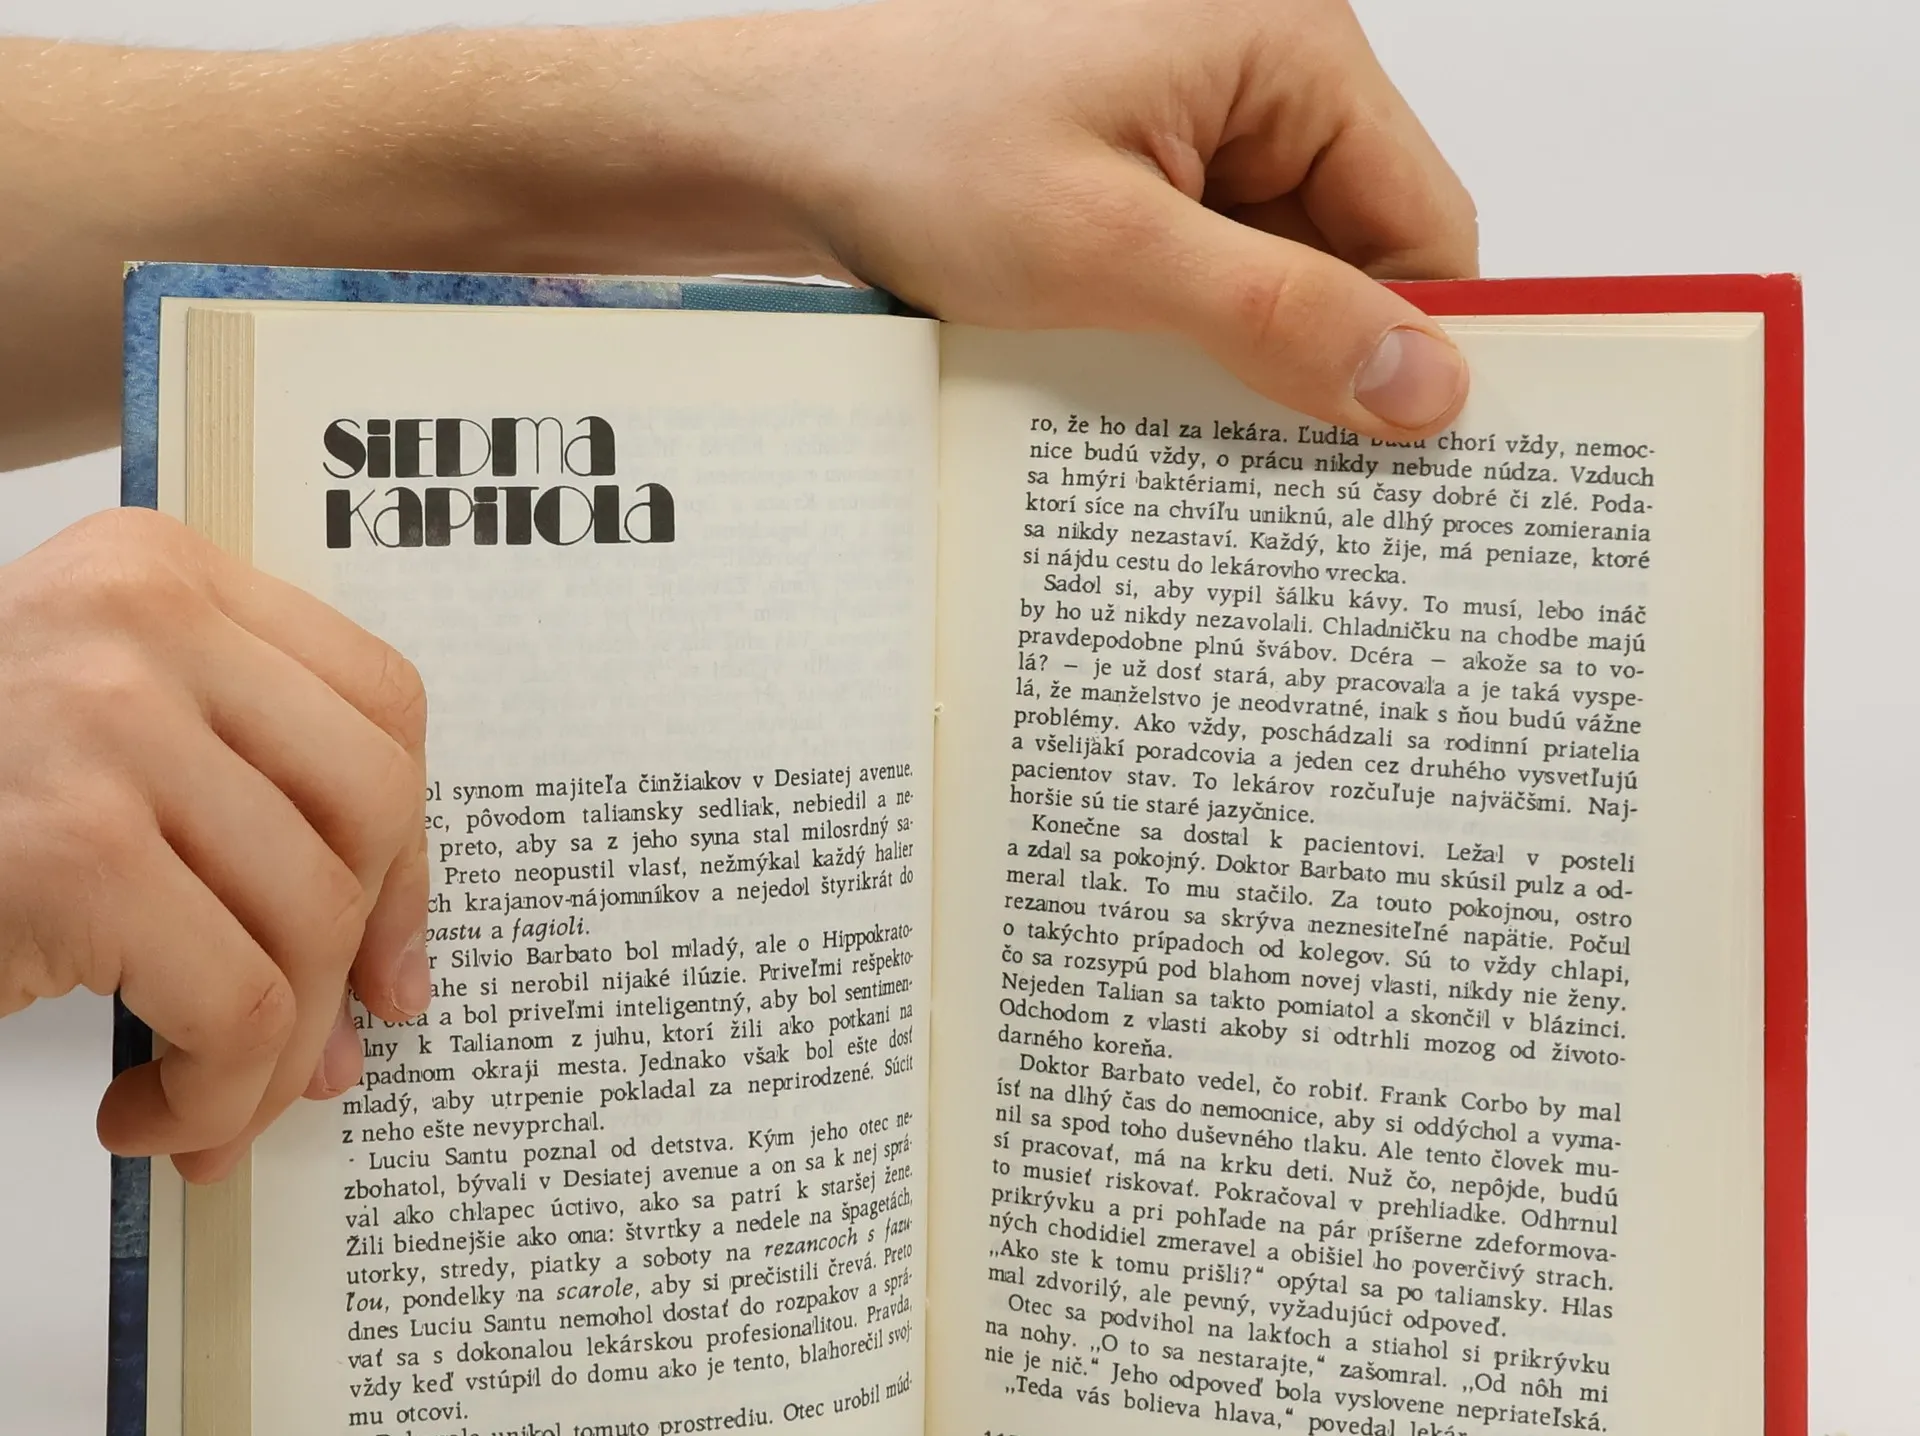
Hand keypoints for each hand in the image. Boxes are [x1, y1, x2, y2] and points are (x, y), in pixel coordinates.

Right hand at [0, 510, 429, 1181]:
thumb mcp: (97, 755)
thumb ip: (238, 812)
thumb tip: (379, 987)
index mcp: (157, 574)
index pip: (380, 707)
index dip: (407, 855)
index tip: (387, 958)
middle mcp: (136, 621)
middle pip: (369, 808)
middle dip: (351, 958)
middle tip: (309, 1056)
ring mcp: (101, 725)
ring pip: (309, 921)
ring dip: (272, 1059)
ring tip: (208, 1107)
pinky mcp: (69, 848)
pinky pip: (236, 1007)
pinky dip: (211, 1096)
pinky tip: (146, 1119)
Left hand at [766, 0, 1477, 436]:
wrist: (774, 147)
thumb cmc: (915, 150)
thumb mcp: (1110, 252)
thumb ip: (1278, 318)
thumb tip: (1426, 388)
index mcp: (1287, 47)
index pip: (1425, 222)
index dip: (1421, 345)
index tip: (1404, 461)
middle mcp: (1257, 78)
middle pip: (1357, 258)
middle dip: (1325, 365)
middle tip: (1297, 483)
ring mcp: (1195, 131)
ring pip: (1280, 282)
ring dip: (1249, 366)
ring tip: (1194, 434)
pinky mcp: (1140, 181)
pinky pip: (1209, 281)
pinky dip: (1193, 348)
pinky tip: (1151, 400)